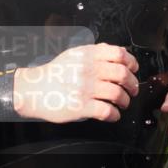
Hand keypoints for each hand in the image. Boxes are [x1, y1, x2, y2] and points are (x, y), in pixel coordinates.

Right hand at [13, 43, 138, 123]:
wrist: (34, 90)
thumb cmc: (55, 74)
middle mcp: (87, 69)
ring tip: (123, 103)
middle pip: (122, 74)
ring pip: (118, 94)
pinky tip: (113, 114)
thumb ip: (96, 53)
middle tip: (132, 90)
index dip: (132, 62)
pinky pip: (107, 111)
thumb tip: (121, 53)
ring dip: (125, 101)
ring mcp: (85, 88)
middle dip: (133, 84)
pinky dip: (115, 114)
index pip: (119, 54)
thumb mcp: (74, 55)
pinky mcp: (81, 106)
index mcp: (87, 55)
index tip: (134, 70)